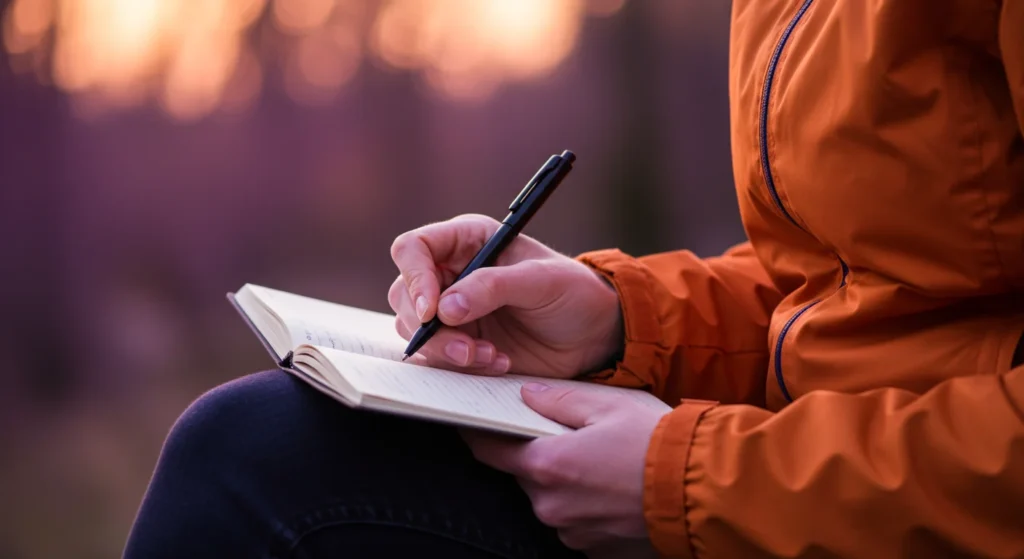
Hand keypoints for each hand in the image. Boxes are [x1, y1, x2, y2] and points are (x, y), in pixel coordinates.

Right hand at [388, 214, 622, 377]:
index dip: (414, 277)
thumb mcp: (541, 281)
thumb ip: (493, 287)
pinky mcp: (458, 343)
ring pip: (414, 330)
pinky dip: (461, 366)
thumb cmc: (572, 292)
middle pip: (404, 294)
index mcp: (466, 241)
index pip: (413, 249)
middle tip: (464, 347)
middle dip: (429, 327)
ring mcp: (451, 311)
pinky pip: (436, 357)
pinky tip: (497, 362)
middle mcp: (451, 274)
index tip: (432, 310)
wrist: (592, 334)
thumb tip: (446, 307)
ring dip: (446, 350)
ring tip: (490, 356)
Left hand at [461, 382, 668, 556]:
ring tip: (601, 464)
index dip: (478, 434)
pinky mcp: (595, 549)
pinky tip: (613, 489)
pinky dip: (587, 506)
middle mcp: (551, 506)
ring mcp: (572, 532)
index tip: (471, 422)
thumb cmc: (656, 444)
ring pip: (552, 501)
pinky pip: (577, 522)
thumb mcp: (607, 406)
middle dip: (538, 456)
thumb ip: (559, 401)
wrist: (701, 491)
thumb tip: (528, 395)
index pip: (490, 451)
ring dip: (565, 483)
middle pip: (525, 476)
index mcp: (547, 466)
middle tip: (568, 437)